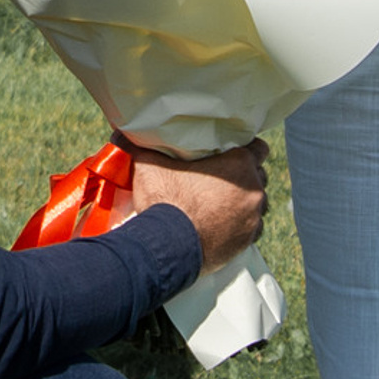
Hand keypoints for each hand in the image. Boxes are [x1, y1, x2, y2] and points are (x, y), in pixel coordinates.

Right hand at [124, 134, 265, 270]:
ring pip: (258, 204)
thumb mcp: (148, 165)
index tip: (233, 153)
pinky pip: (252, 229)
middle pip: (259, 177)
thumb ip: (139, 145)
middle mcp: (253, 190)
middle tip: (223, 179)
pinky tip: (224, 225)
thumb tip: (119, 131)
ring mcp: (252, 217)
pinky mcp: (247, 240)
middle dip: (245, 177)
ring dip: (245, 203)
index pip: (259, 148)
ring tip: (223, 204)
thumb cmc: (163, 201)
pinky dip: (242, 226)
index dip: (248, 149)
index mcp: (238, 164)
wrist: (168, 248)